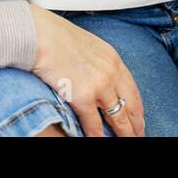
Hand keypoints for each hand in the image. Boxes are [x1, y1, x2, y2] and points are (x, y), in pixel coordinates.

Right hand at [29, 5, 144, 136]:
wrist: (39, 34)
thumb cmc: (55, 37)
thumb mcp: (87, 46)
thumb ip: (97, 62)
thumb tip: (96, 78)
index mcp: (113, 59)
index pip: (132, 90)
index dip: (137, 109)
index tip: (139, 120)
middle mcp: (111, 72)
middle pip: (131, 106)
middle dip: (136, 125)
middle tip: (139, 136)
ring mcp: (99, 86)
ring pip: (118, 119)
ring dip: (124, 134)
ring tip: (128, 142)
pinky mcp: (83, 97)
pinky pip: (94, 125)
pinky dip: (97, 137)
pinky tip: (100, 142)